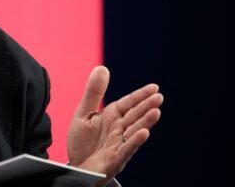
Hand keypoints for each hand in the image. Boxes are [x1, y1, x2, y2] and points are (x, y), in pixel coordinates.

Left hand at [67, 66, 162, 184]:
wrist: (75, 168)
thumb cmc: (83, 142)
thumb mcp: (84, 113)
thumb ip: (94, 92)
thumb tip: (102, 67)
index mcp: (112, 116)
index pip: (129, 103)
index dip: (140, 96)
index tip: (155, 87)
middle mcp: (119, 129)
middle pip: (134, 116)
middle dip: (146, 107)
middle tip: (159, 97)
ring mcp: (119, 145)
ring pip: (134, 131)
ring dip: (145, 122)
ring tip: (156, 112)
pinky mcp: (114, 160)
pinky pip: (126, 150)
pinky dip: (134, 142)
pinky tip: (144, 133)